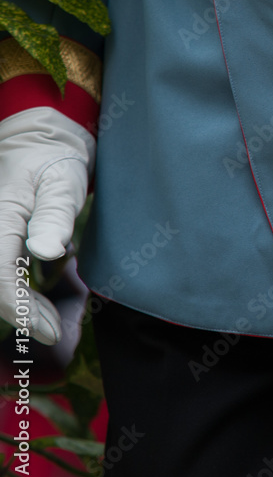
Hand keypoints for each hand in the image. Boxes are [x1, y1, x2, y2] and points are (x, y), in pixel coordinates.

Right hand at [0, 108, 93, 344]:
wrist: (37, 145)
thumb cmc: (53, 162)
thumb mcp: (62, 181)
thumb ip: (55, 213)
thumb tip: (48, 251)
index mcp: (1, 216)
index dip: (18, 307)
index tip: (46, 330)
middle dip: (22, 314)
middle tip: (56, 331)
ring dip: (21, 309)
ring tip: (53, 324)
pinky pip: (2, 276)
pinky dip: (20, 297)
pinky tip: (41, 310)